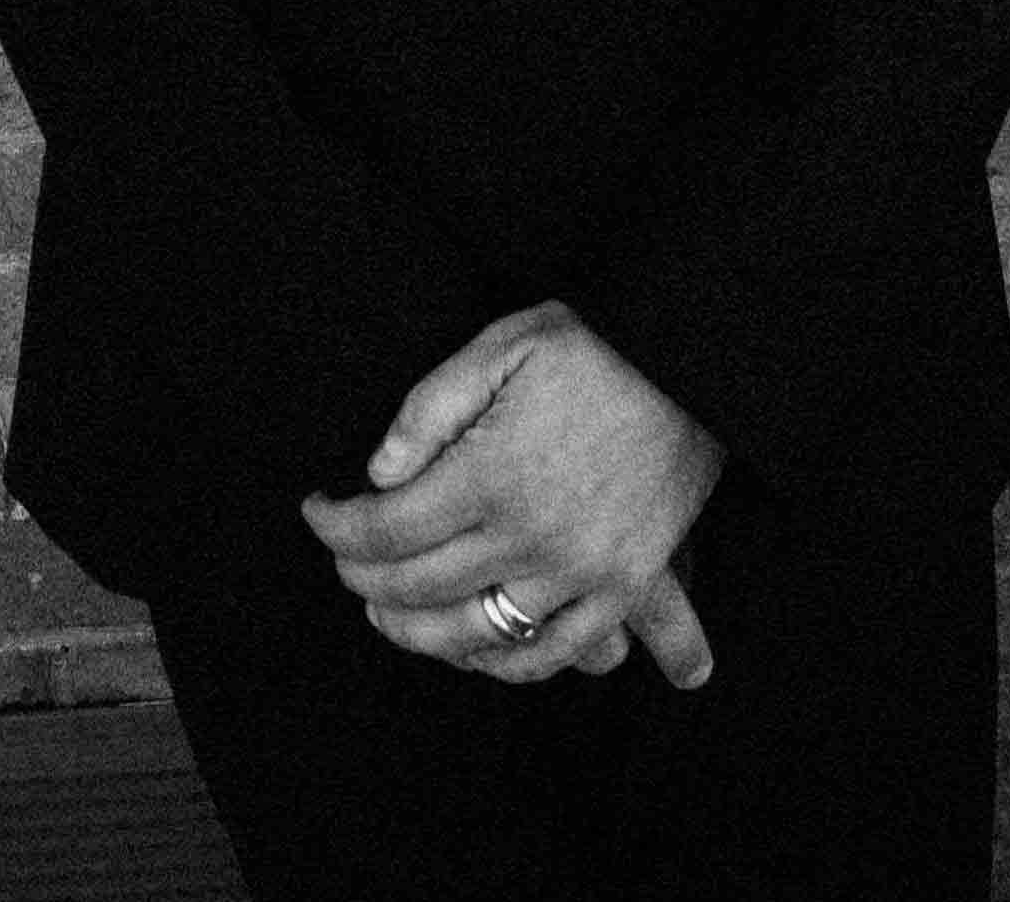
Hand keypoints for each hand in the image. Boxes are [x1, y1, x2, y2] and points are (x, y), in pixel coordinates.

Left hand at [301, 299, 725, 689]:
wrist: (693, 363)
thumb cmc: (594, 346)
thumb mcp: (503, 345)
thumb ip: (431, 406)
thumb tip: (378, 473)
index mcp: (494, 472)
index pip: (387, 527)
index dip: (338, 526)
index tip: (317, 510)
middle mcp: (532, 535)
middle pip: (418, 586)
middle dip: (362, 578)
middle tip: (342, 560)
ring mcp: (580, 572)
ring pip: (473, 634)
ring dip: (415, 632)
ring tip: (385, 611)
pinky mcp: (620, 587)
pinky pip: (551, 655)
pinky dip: (499, 664)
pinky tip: (467, 649)